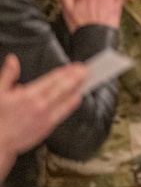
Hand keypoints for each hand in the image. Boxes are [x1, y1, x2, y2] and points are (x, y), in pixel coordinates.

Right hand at [0, 54, 85, 177]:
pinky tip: (77, 97)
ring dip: (77, 89)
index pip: (52, 80)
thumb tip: (13, 60)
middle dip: (77, 77)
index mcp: (28, 96)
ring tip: (86, 80)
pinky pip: (64, 113)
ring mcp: (46, 117)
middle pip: (63, 88)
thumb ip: (8, 75)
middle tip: (87, 69)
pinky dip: (72, 103)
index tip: (76, 66)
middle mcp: (40, 105)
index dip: (66, 71)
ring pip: (67, 100)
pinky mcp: (48, 127)